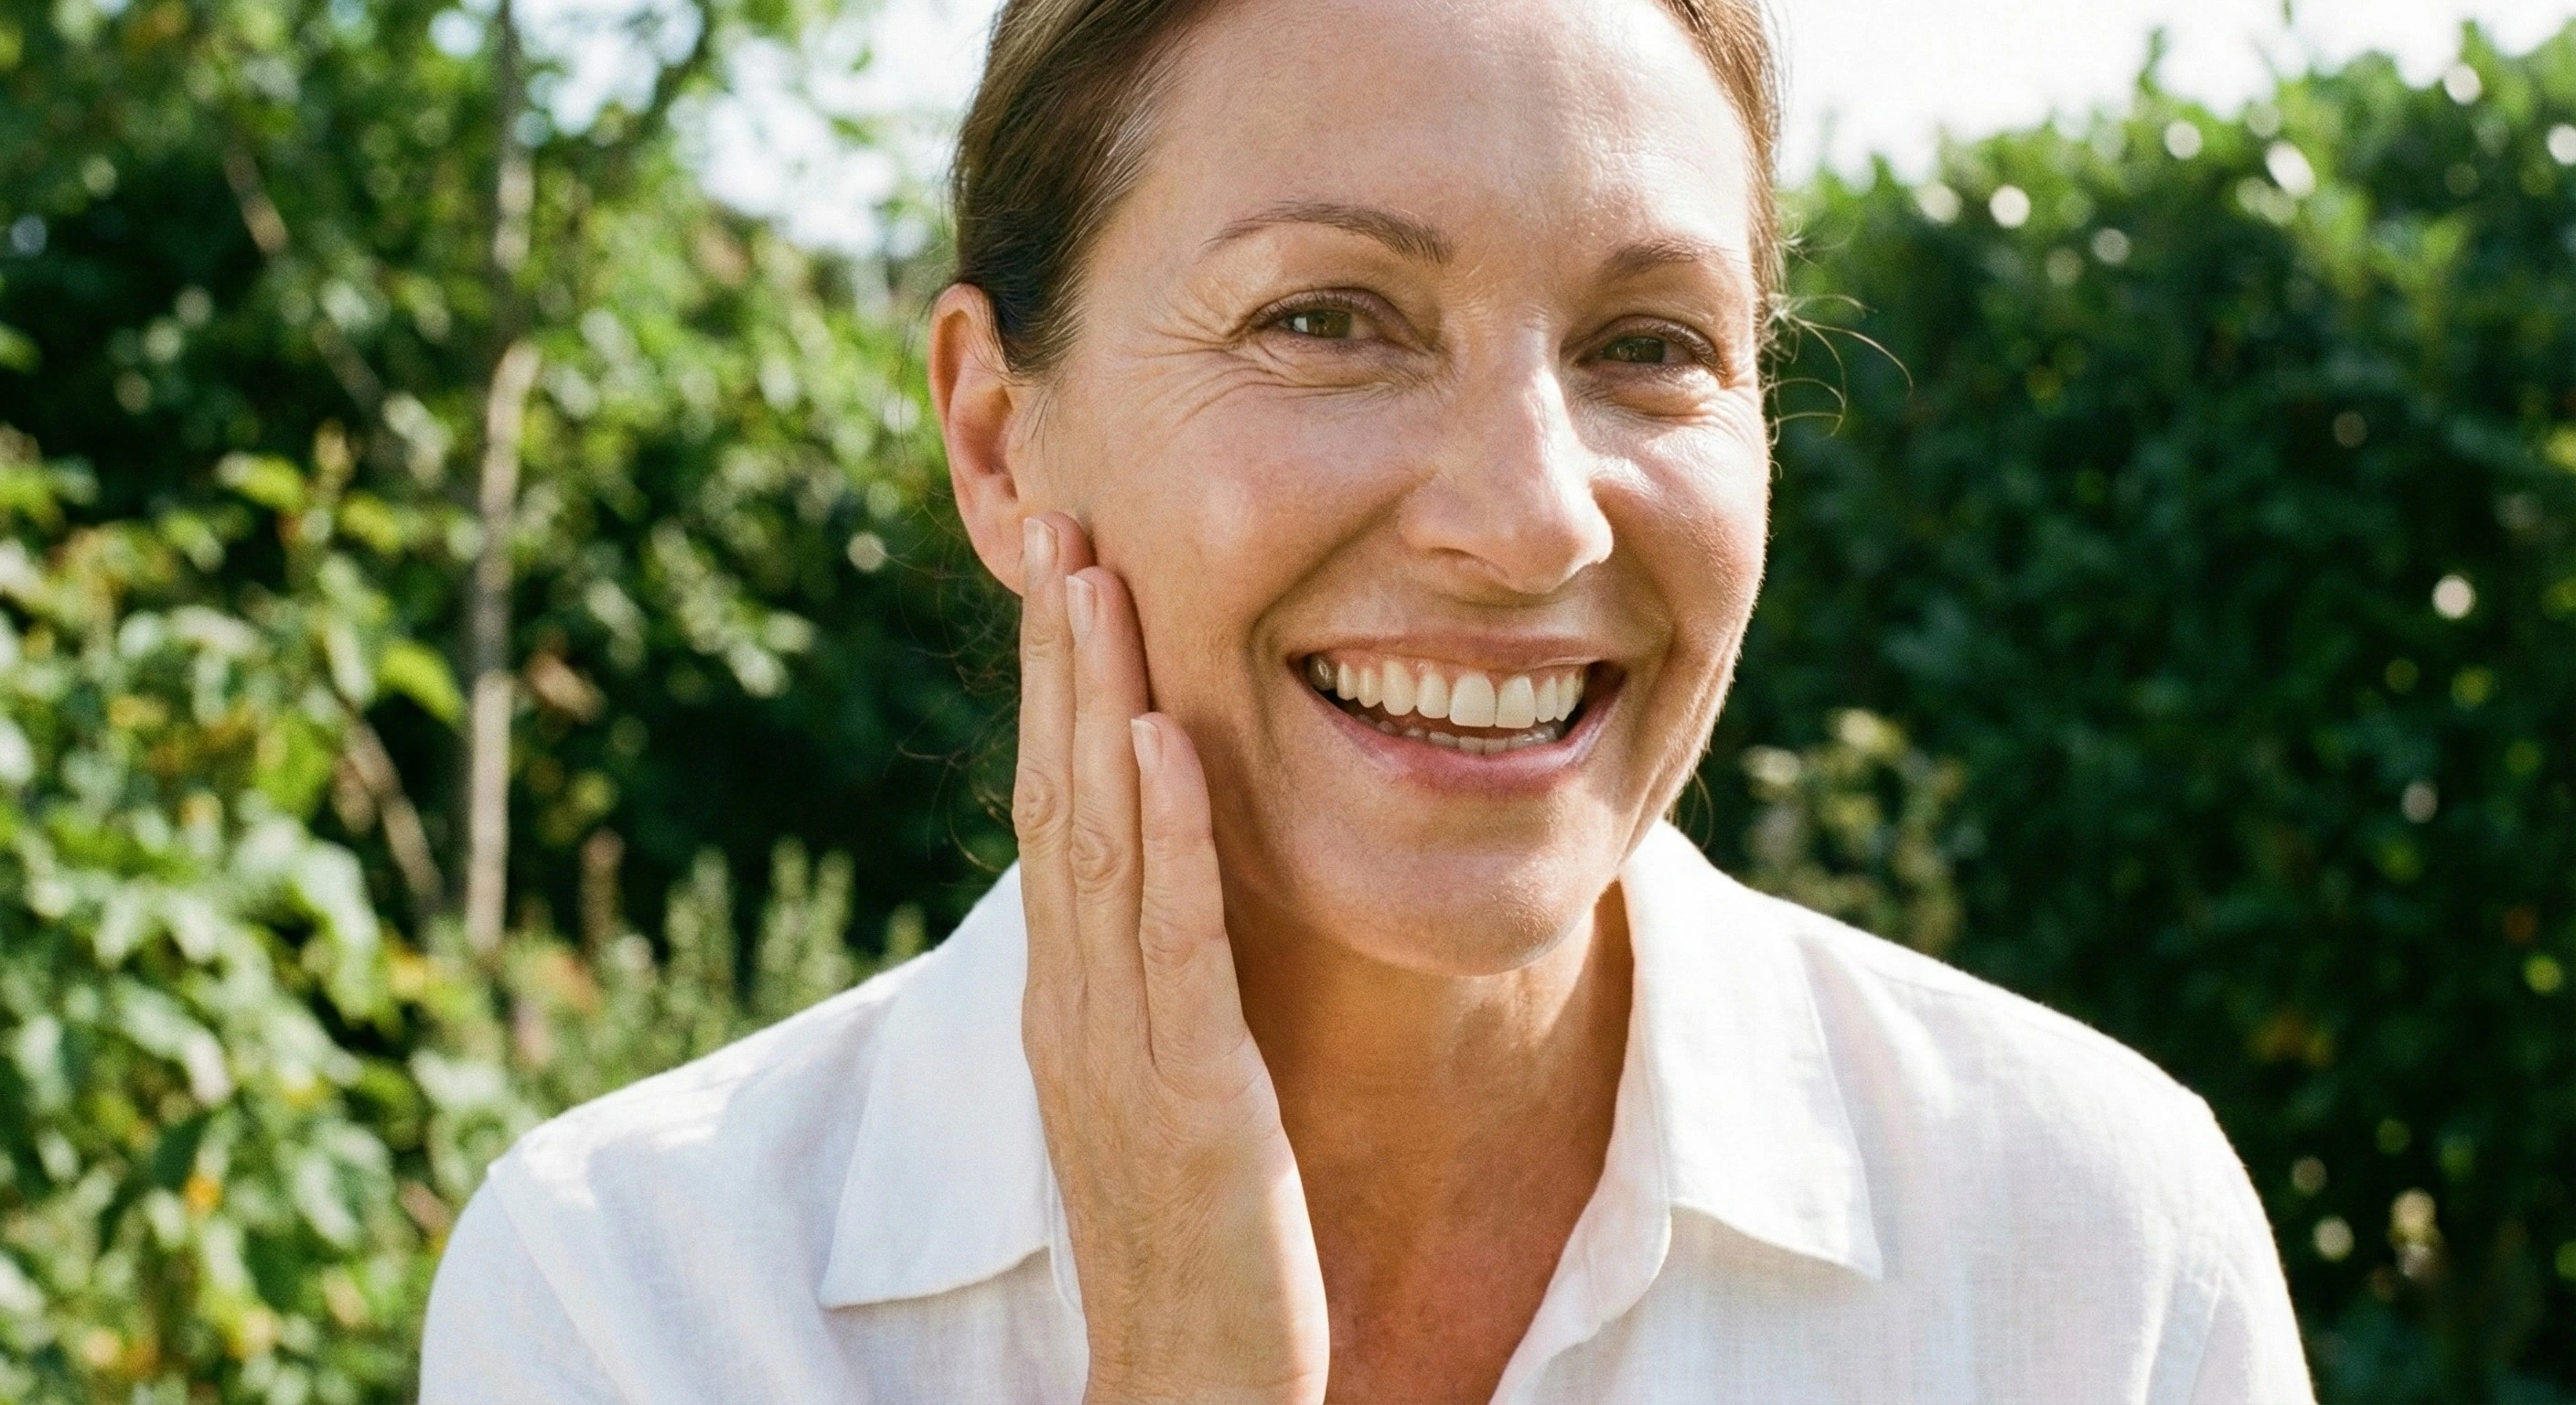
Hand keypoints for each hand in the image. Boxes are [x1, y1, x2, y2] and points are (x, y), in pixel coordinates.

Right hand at [1012, 513, 1330, 1404]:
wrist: (1189, 1388)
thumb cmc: (1187, 1242)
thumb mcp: (1157, 1085)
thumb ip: (1150, 982)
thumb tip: (1160, 883)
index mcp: (1069, 996)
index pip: (1050, 810)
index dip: (1051, 690)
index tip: (1062, 572)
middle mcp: (1073, 1004)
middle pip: (1054, 799)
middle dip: (1055, 661)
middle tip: (1057, 524)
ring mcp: (1119, 1048)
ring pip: (1098, 847)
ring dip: (1096, 709)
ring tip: (1096, 586)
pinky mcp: (1190, 1099)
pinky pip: (1175, 947)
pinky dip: (1169, 837)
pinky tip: (1169, 743)